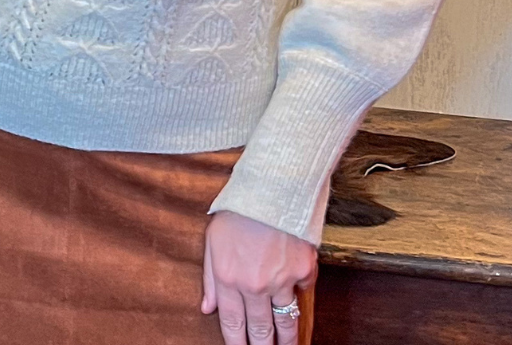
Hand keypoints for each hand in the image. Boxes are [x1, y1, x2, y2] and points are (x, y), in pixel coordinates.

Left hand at [201, 210, 316, 343]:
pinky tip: (299, 298)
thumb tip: (207, 308)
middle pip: (260, 330)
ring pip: (286, 321)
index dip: (236, 344)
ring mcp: (281, 279)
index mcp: (228, 278)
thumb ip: (209, 277)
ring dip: (287, 340)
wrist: (272, 183)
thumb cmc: (239, 207)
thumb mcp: (213, 239)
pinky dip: (301, 294)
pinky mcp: (304, 269)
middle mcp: (255, 285)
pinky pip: (304, 291)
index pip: (232, 324)